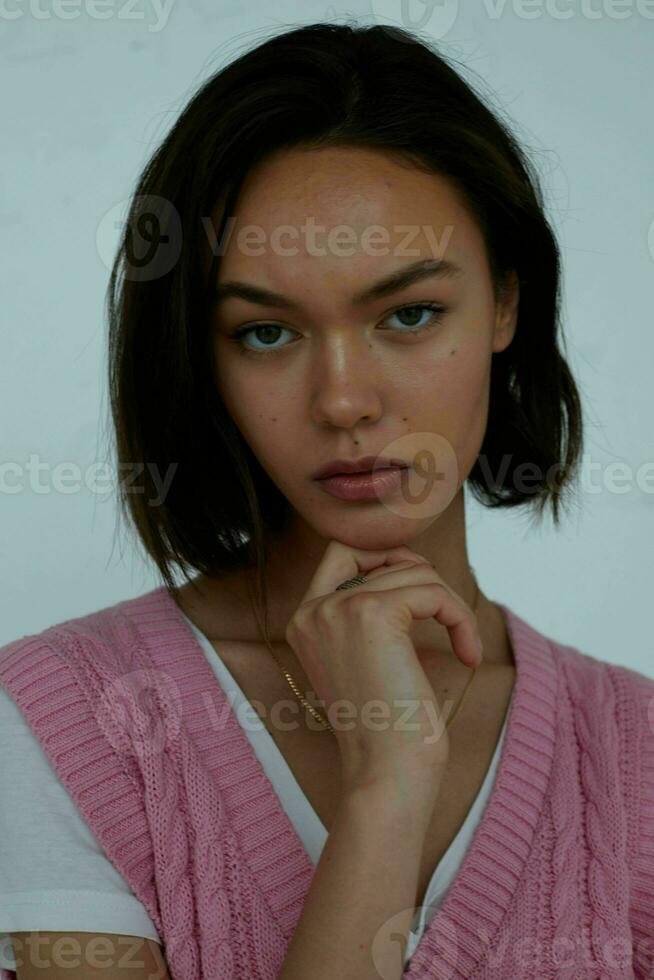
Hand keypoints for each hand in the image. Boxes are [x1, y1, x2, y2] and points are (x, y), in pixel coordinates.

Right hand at [285, 540, 482, 801]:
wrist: (385, 774)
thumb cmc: (386, 730)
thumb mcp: (366, 661)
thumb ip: (369, 615)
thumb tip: (414, 567)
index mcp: (304, 621)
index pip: (340, 551)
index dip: (385, 559)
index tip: (420, 598)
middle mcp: (313, 609)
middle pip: (380, 554)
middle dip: (421, 574)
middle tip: (444, 614)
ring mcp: (338, 608)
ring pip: (414, 571)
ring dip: (451, 605)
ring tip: (464, 647)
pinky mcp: (373, 613)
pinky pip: (434, 592)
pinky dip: (461, 619)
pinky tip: (469, 654)